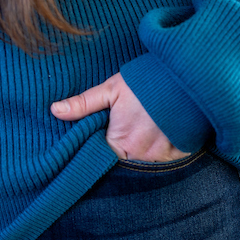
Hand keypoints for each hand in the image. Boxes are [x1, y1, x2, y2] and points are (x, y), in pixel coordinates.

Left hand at [50, 72, 189, 161]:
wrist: (185, 75)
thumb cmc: (144, 82)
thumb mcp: (110, 89)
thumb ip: (83, 104)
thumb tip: (55, 111)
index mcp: (121, 143)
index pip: (105, 159)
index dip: (100, 152)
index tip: (101, 141)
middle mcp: (143, 155)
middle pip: (127, 163)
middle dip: (123, 154)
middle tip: (125, 135)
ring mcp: (164, 156)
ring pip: (148, 163)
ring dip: (143, 153)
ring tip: (144, 133)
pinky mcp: (183, 152)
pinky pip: (169, 159)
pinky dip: (164, 151)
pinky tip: (161, 135)